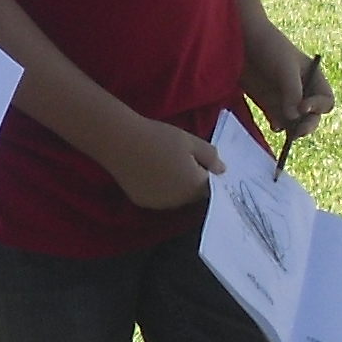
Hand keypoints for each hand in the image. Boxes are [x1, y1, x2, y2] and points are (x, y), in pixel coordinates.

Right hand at [107, 116, 225, 211]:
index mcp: (194, 185)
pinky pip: (158, 197)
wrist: (120, 142)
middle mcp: (179, 201)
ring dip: (176, 186)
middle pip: (193, 194)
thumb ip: (210, 156)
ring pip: (176, 197)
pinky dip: (159, 188)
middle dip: (192, 180)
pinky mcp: (142, 202)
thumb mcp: (190, 140)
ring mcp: (159, 203)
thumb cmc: (159, 137)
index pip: (211, 187)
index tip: (202, 161)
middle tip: (182, 159)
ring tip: (164, 164)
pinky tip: (150, 172)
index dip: (208, 174)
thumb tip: (222, 170)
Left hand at [245, 31, 332, 138]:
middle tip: (298, 132)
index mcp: (314, 78)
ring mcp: (286, 99)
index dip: (318, 107)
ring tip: (288, 134)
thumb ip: (291, 91)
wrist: (241, 39)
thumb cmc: (268, 46)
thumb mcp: (284, 66)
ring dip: (293, 130)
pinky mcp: (269, 104)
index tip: (303, 107)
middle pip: (313, 116)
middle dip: (308, 125)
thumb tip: (294, 118)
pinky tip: (274, 125)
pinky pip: (279, 122)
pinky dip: (279, 127)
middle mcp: (303, 91)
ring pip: (296, 123)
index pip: (325, 101)